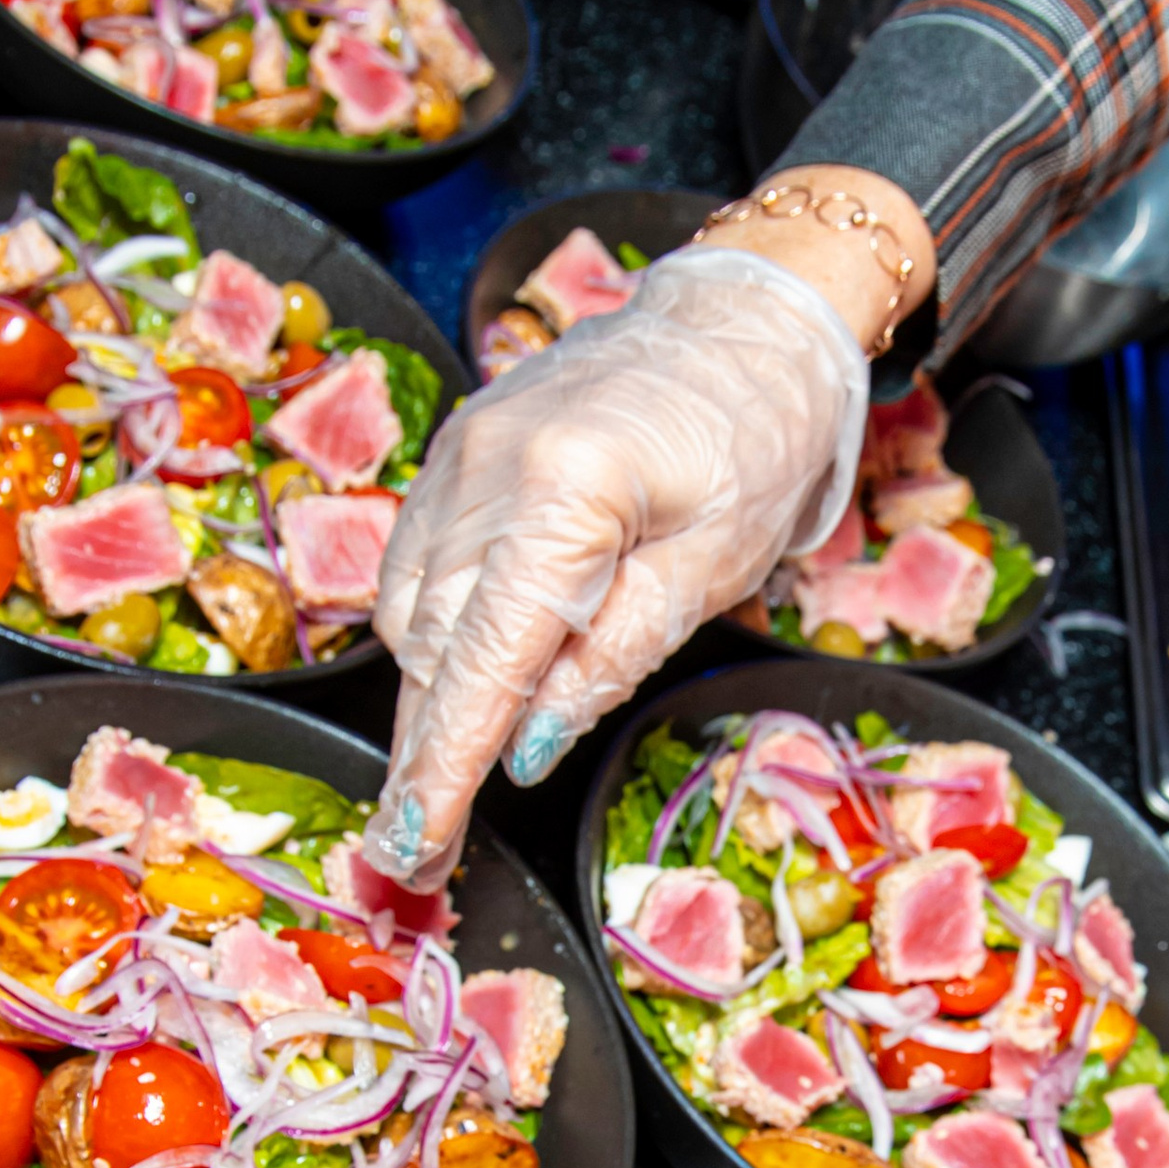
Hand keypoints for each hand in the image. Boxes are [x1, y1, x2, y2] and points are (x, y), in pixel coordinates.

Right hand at [364, 239, 874, 888]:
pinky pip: (418, 564)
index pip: (482, 660)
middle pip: (430, 644)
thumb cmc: (758, 439)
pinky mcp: (458, 452)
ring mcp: (461, 453)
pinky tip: (460, 680)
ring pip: (410, 611)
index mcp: (565, 492)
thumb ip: (612, 657)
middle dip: (423, 752)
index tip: (410, 846)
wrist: (743, 320)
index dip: (441, 767)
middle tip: (420, 847)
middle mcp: (488, 467)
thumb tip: (527, 747)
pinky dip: (434, 633)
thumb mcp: (715, 566)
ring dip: (426, 698)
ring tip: (441, 779)